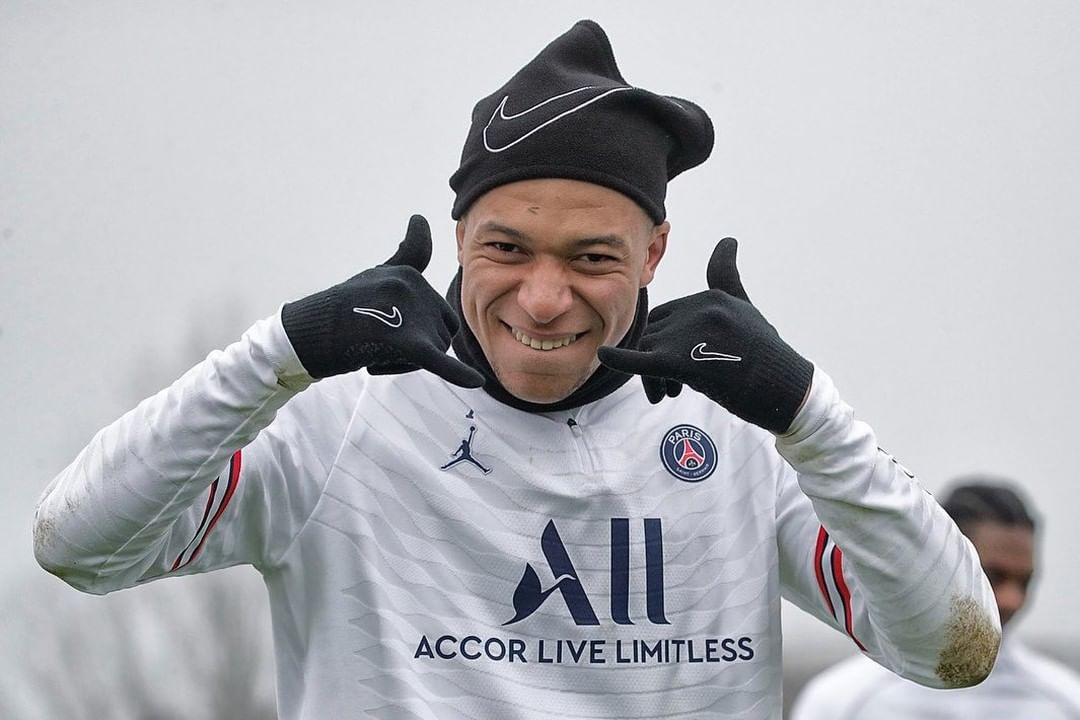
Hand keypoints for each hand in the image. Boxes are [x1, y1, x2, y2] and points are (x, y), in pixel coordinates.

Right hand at [281, 215, 484, 387]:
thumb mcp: (375, 274)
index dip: (425, 320)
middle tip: (374, 345)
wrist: (305, 335)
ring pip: (435, 350)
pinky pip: (438, 360)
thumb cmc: (341, 309)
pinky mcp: (406, 342)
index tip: (411, 315)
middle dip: (416, 345)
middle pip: (440, 331)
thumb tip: (422, 220)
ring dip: (408, 361)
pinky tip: (474, 380)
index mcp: (407, 274)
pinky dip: (457, 374)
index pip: (436, 306)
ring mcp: (408, 313)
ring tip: (372, 353)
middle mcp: (411, 287)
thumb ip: (406, 254)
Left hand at [597, 237, 812, 433]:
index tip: (679, 365)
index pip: (666, 316)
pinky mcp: (685, 362)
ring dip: (652, 378)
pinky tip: (604, 356)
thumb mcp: (744, 307)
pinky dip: (621, 358)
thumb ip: (726, 276)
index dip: (665, 341)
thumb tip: (726, 240)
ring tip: (669, 393)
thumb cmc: (764, 354)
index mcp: (709, 297)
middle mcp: (700, 309)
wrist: (786, 390)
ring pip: (649, 352)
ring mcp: (693, 334)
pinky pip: (643, 359)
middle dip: (655, 361)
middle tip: (670, 389)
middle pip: (654, 334)